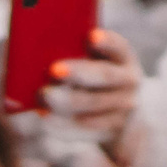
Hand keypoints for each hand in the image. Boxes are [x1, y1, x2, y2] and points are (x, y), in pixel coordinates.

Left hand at [44, 29, 139, 146]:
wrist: (118, 114)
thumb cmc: (93, 77)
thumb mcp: (94, 61)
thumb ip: (75, 53)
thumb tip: (37, 52)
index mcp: (123, 57)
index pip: (119, 46)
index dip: (107, 41)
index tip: (91, 36)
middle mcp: (129, 81)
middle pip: (104, 75)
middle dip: (78, 72)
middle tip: (54, 70)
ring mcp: (124, 107)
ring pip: (94, 104)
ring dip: (67, 101)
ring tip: (43, 96)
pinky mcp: (113, 129)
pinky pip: (87, 128)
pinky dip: (64, 123)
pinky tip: (45, 117)